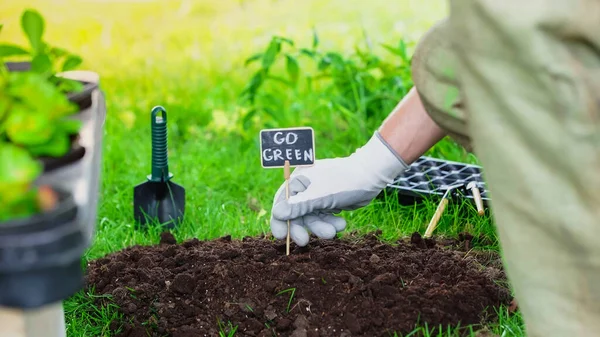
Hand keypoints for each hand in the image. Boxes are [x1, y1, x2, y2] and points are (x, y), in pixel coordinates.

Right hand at [269, 132, 408, 245]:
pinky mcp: (327, 203)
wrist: (371, 176)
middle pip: (295, 213)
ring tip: (335, 231)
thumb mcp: (321, 196)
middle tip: (304, 242)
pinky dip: (331, 223)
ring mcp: (316, 196)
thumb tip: (277, 213)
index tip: (281, 236)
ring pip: (311, 219)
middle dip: (302, 227)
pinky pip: (323, 218)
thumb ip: (299, 206)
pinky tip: (342, 223)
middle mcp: (304, 188)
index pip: (281, 201)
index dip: (279, 220)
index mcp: (298, 180)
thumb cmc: (345, 181)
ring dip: (321, 227)